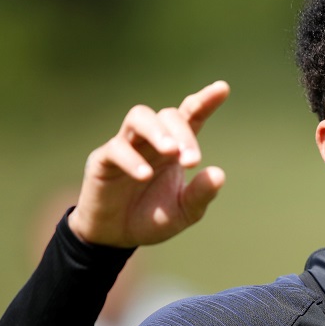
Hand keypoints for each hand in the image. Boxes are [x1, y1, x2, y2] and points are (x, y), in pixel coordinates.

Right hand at [68, 81, 229, 247]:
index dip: (205, 101)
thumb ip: (200, 194)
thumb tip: (219, 174)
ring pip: (138, 117)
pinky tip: (145, 175)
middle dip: (183, 134)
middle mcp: (151, 140)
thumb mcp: (184, 212)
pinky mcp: (102, 160)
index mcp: (175, 148)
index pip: (190, 116)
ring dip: (157, 130)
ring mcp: (126, 146)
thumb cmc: (152, 217)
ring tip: (171, 151)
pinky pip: (116, 149)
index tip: (222, 88)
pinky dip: (132, 160)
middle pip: (167, 116)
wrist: (117, 237)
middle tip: (192, 161)